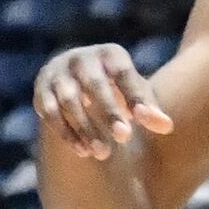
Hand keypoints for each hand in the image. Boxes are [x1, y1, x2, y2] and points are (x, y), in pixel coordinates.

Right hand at [33, 44, 173, 161]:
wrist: (77, 81)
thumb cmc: (116, 91)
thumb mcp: (135, 95)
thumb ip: (149, 109)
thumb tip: (166, 127)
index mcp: (109, 54)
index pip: (123, 74)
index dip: (133, 96)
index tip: (142, 121)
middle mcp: (81, 58)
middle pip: (95, 84)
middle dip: (109, 112)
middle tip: (125, 139)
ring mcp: (58, 72)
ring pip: (69, 100)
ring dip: (86, 127)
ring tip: (103, 153)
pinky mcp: (41, 89)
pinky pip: (49, 111)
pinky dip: (66, 132)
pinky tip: (83, 151)